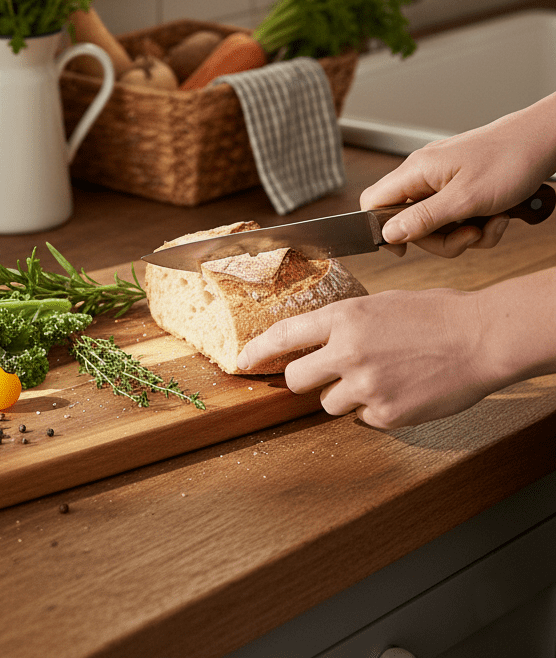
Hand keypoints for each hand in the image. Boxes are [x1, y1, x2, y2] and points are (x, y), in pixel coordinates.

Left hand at [235, 288, 501, 427]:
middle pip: (295, 380)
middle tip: (322, 376)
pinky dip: (377, 410)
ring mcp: (366, 386)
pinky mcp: (387, 413)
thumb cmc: (437, 315)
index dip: (257, 350)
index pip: (283, 335)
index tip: (243, 361)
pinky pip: (365, 419)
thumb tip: (319, 339)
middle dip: (303, 381)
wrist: (481, 338)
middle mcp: (348, 352)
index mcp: (344, 318)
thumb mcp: (380, 304)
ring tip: (380, 378)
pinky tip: (401, 390)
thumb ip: (345, 323)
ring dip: (345, 397)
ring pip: (330, 404)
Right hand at [360, 93, 555, 257]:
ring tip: (491, 224)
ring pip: (437, 223)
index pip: (373, 202)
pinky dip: (478, 224)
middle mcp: (424, 174)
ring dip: (465, 234)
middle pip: (409, 221)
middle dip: (441, 239)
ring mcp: (443, 179)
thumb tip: (388, 234)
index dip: (381, 229)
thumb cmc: (508, 161)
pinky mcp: (461, 185)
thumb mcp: (465, 199)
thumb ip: (423, 218)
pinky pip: (457, 216)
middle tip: (469, 236)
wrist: (543, 141)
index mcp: (415, 171)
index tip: (405, 250)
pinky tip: (498, 216)